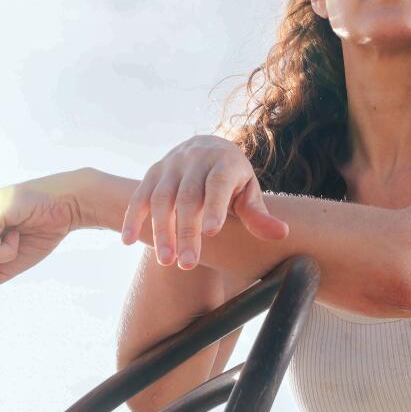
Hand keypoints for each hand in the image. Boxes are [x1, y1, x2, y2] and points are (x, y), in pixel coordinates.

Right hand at [120, 135, 288, 268]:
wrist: (208, 147)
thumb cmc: (233, 179)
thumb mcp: (248, 193)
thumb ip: (259, 215)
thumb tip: (281, 234)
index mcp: (225, 163)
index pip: (219, 184)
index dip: (215, 206)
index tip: (212, 232)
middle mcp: (196, 160)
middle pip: (189, 198)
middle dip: (186, 232)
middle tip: (187, 264)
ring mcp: (171, 165)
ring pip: (162, 198)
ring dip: (161, 231)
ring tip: (166, 261)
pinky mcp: (152, 173)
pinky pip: (139, 196)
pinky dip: (132, 217)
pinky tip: (129, 241)